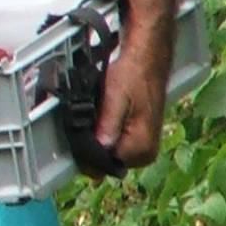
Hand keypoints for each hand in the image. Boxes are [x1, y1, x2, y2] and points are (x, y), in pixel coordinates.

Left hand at [95, 11, 174, 167]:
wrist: (147, 59)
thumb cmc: (133, 74)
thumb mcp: (115, 98)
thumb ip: (107, 126)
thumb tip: (100, 149)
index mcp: (140, 148)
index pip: (102, 166)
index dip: (85, 151)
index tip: (78, 133)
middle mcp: (144, 154)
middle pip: (104, 162)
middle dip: (91, 144)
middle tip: (88, 118)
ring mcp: (143, 149)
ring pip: (108, 153)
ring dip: (97, 138)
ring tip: (98, 113)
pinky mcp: (139, 140)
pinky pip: (114, 145)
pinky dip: (104, 134)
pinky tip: (103, 117)